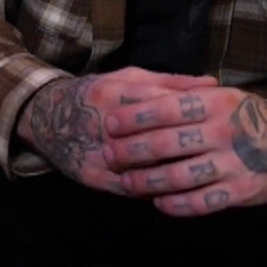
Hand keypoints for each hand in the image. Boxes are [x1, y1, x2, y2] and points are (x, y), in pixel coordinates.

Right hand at [14, 68, 219, 195]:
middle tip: (218, 155)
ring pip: (145, 170)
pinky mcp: (92, 176)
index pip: (162, 107)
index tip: (219, 125)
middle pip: (156, 142)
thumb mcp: (129, 77)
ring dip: (175, 174)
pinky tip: (176, 189)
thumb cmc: (97, 93)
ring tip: (201, 174)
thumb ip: (170, 82)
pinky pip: (131, 188)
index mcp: (113, 92)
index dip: (194, 118)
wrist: (47, 117)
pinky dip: (156, 189)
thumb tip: (213, 83)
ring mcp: (96, 153)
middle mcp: (102, 123)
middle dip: (188, 150)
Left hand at [102, 87, 266, 215]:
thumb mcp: (218, 96)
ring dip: (147, 181)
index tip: (109, 123)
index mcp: (213, 103)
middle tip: (109, 154)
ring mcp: (233, 162)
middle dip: (131, 150)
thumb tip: (138, 94)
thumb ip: (182, 94)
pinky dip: (177, 204)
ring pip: (180, 175)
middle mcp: (222, 131)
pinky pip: (203, 201)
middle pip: (166, 143)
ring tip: (127, 182)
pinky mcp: (242, 191)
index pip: (165, 108)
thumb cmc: (242, 115)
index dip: (134, 117)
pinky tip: (159, 204)